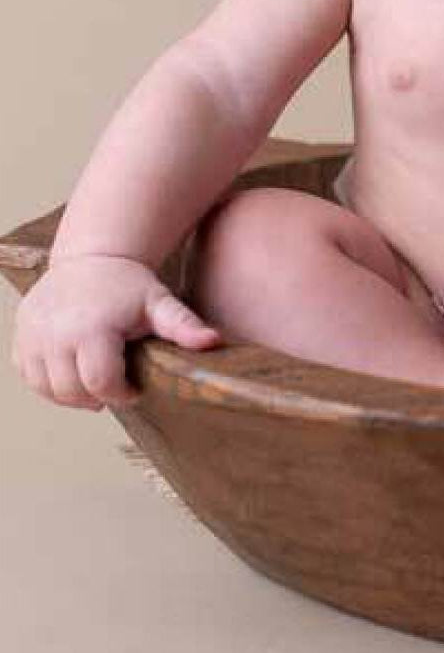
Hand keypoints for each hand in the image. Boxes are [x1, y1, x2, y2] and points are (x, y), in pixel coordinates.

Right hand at [11, 254, 220, 411]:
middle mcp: (56, 333)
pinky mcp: (21, 335)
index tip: (134, 387)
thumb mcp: (159, 302)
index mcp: (92, 328)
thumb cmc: (129, 285)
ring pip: (48, 389)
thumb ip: (184, 325)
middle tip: (115, 383)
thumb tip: (213, 341)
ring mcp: (33, 335)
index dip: (121, 394)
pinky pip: (29, 376)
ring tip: (94, 376)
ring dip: (71, 393)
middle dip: (97, 396)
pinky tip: (72, 368)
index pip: (101, 385)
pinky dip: (49, 381)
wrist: (92, 256)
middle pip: (73, 393)